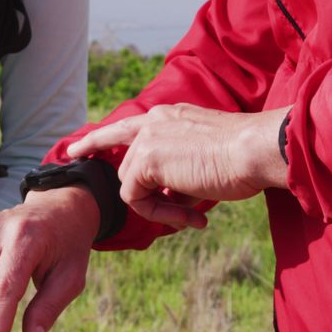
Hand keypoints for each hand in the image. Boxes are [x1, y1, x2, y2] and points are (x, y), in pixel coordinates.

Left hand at [67, 103, 291, 228]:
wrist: (255, 151)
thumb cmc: (243, 158)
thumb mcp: (205, 160)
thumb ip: (179, 172)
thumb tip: (170, 196)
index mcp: (168, 116)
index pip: (123, 128)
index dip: (97, 140)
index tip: (76, 151)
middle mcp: (153, 122)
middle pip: (127, 167)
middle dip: (151, 198)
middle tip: (187, 216)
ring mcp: (147, 139)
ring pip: (132, 186)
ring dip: (161, 208)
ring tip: (194, 216)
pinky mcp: (146, 160)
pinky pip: (135, 199)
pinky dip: (158, 213)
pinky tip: (188, 214)